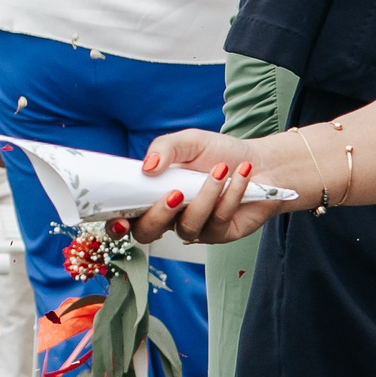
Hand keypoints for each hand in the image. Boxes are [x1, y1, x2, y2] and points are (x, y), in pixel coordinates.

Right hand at [126, 130, 290, 244]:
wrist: (260, 163)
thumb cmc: (218, 153)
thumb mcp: (188, 142)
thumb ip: (164, 148)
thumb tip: (146, 167)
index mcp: (152, 196)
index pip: (125, 217)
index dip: (115, 225)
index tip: (118, 220)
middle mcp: (169, 217)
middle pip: (148, 234)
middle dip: (157, 217)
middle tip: (174, 193)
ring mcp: (195, 229)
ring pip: (188, 227)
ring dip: (204, 197)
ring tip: (221, 170)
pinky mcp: (221, 233)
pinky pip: (218, 221)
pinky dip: (230, 195)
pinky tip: (240, 174)